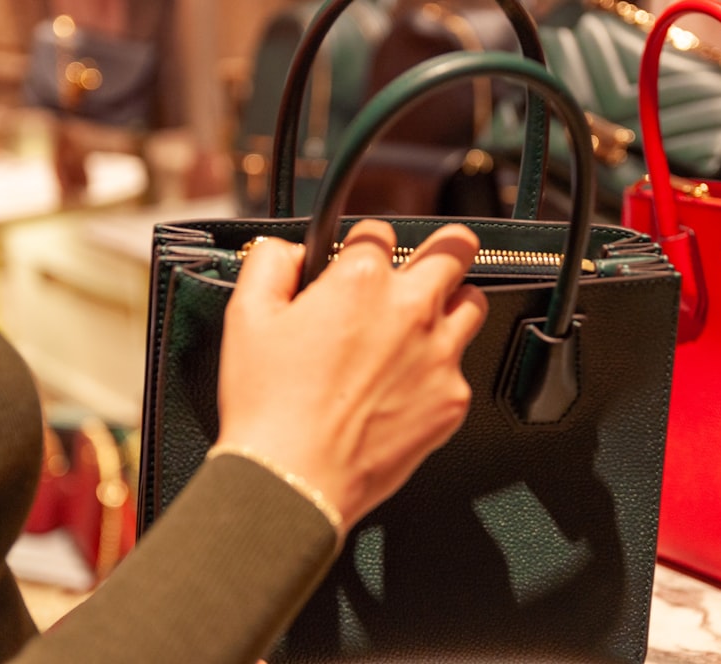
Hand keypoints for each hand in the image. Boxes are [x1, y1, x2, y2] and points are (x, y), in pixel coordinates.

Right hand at [214, 220, 486, 534]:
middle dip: (443, 248)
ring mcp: (439, 356)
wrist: (294, 480)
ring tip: (425, 323)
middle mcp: (410, 311)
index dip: (364, 244)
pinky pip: (462, 369)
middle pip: (456, 250)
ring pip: (473, 304)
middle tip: (431, 260)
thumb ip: (271, 263)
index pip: (381, 232)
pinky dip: (440, 371)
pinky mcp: (452, 400)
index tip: (358, 261)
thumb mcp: (246, 316)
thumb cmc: (269, 406)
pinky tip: (407, 388)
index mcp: (361, 282)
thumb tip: (289, 249)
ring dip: (452, 304)